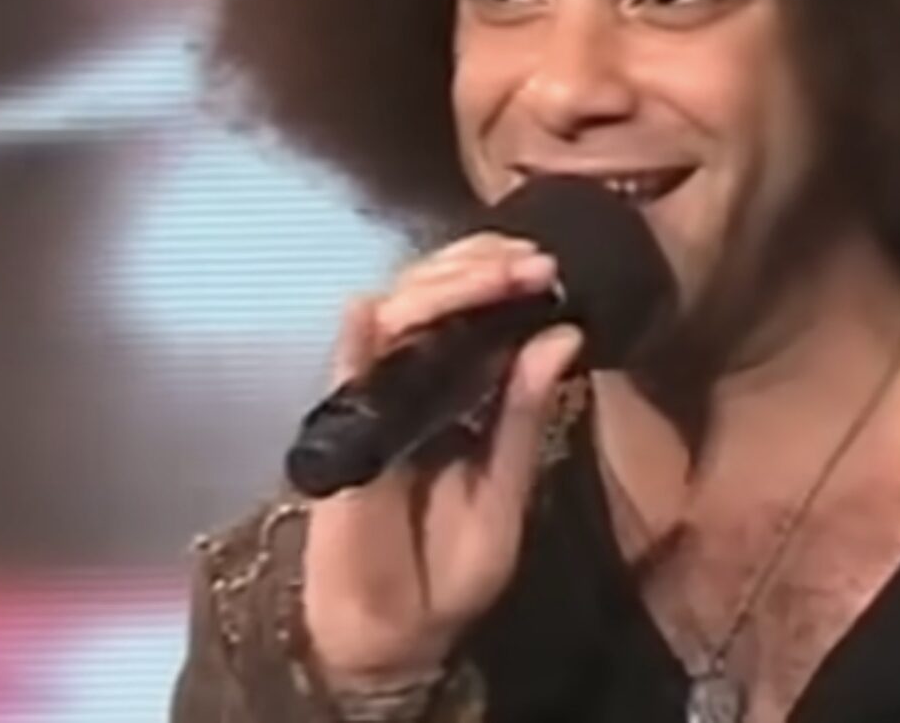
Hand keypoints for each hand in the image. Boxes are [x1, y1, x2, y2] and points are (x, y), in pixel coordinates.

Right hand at [300, 233, 583, 687]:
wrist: (394, 636)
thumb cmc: (452, 568)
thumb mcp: (507, 493)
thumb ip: (525, 416)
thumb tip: (564, 335)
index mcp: (462, 390)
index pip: (475, 309)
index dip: (504, 276)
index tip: (549, 267)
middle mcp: (415, 382)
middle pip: (433, 294)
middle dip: (478, 267)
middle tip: (529, 262)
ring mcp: (372, 401)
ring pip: (394, 316)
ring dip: (439, 287)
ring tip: (489, 274)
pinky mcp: (336, 436)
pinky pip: (343, 375)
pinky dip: (356, 341)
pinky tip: (372, 311)